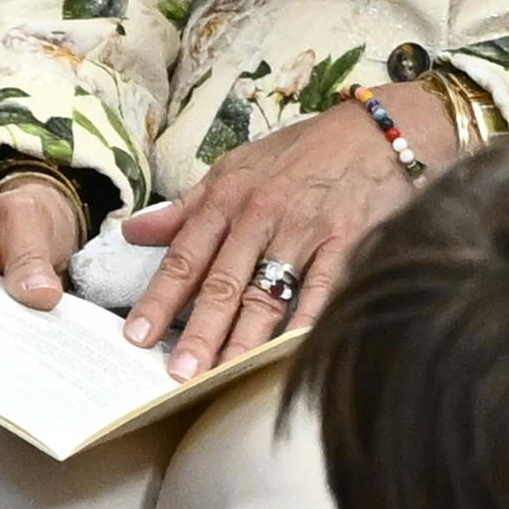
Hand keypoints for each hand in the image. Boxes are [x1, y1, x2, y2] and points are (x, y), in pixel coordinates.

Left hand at [124, 93, 442, 377]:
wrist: (375, 132)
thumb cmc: (301, 153)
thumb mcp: (236, 167)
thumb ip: (187, 206)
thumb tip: (133, 232)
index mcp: (228, 198)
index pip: (186, 256)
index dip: (160, 298)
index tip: (136, 335)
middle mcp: (261, 215)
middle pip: (223, 282)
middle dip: (198, 330)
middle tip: (177, 373)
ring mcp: (304, 231)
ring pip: (268, 294)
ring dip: (242, 339)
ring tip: (220, 375)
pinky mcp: (347, 243)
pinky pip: (322, 291)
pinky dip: (306, 323)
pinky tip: (288, 354)